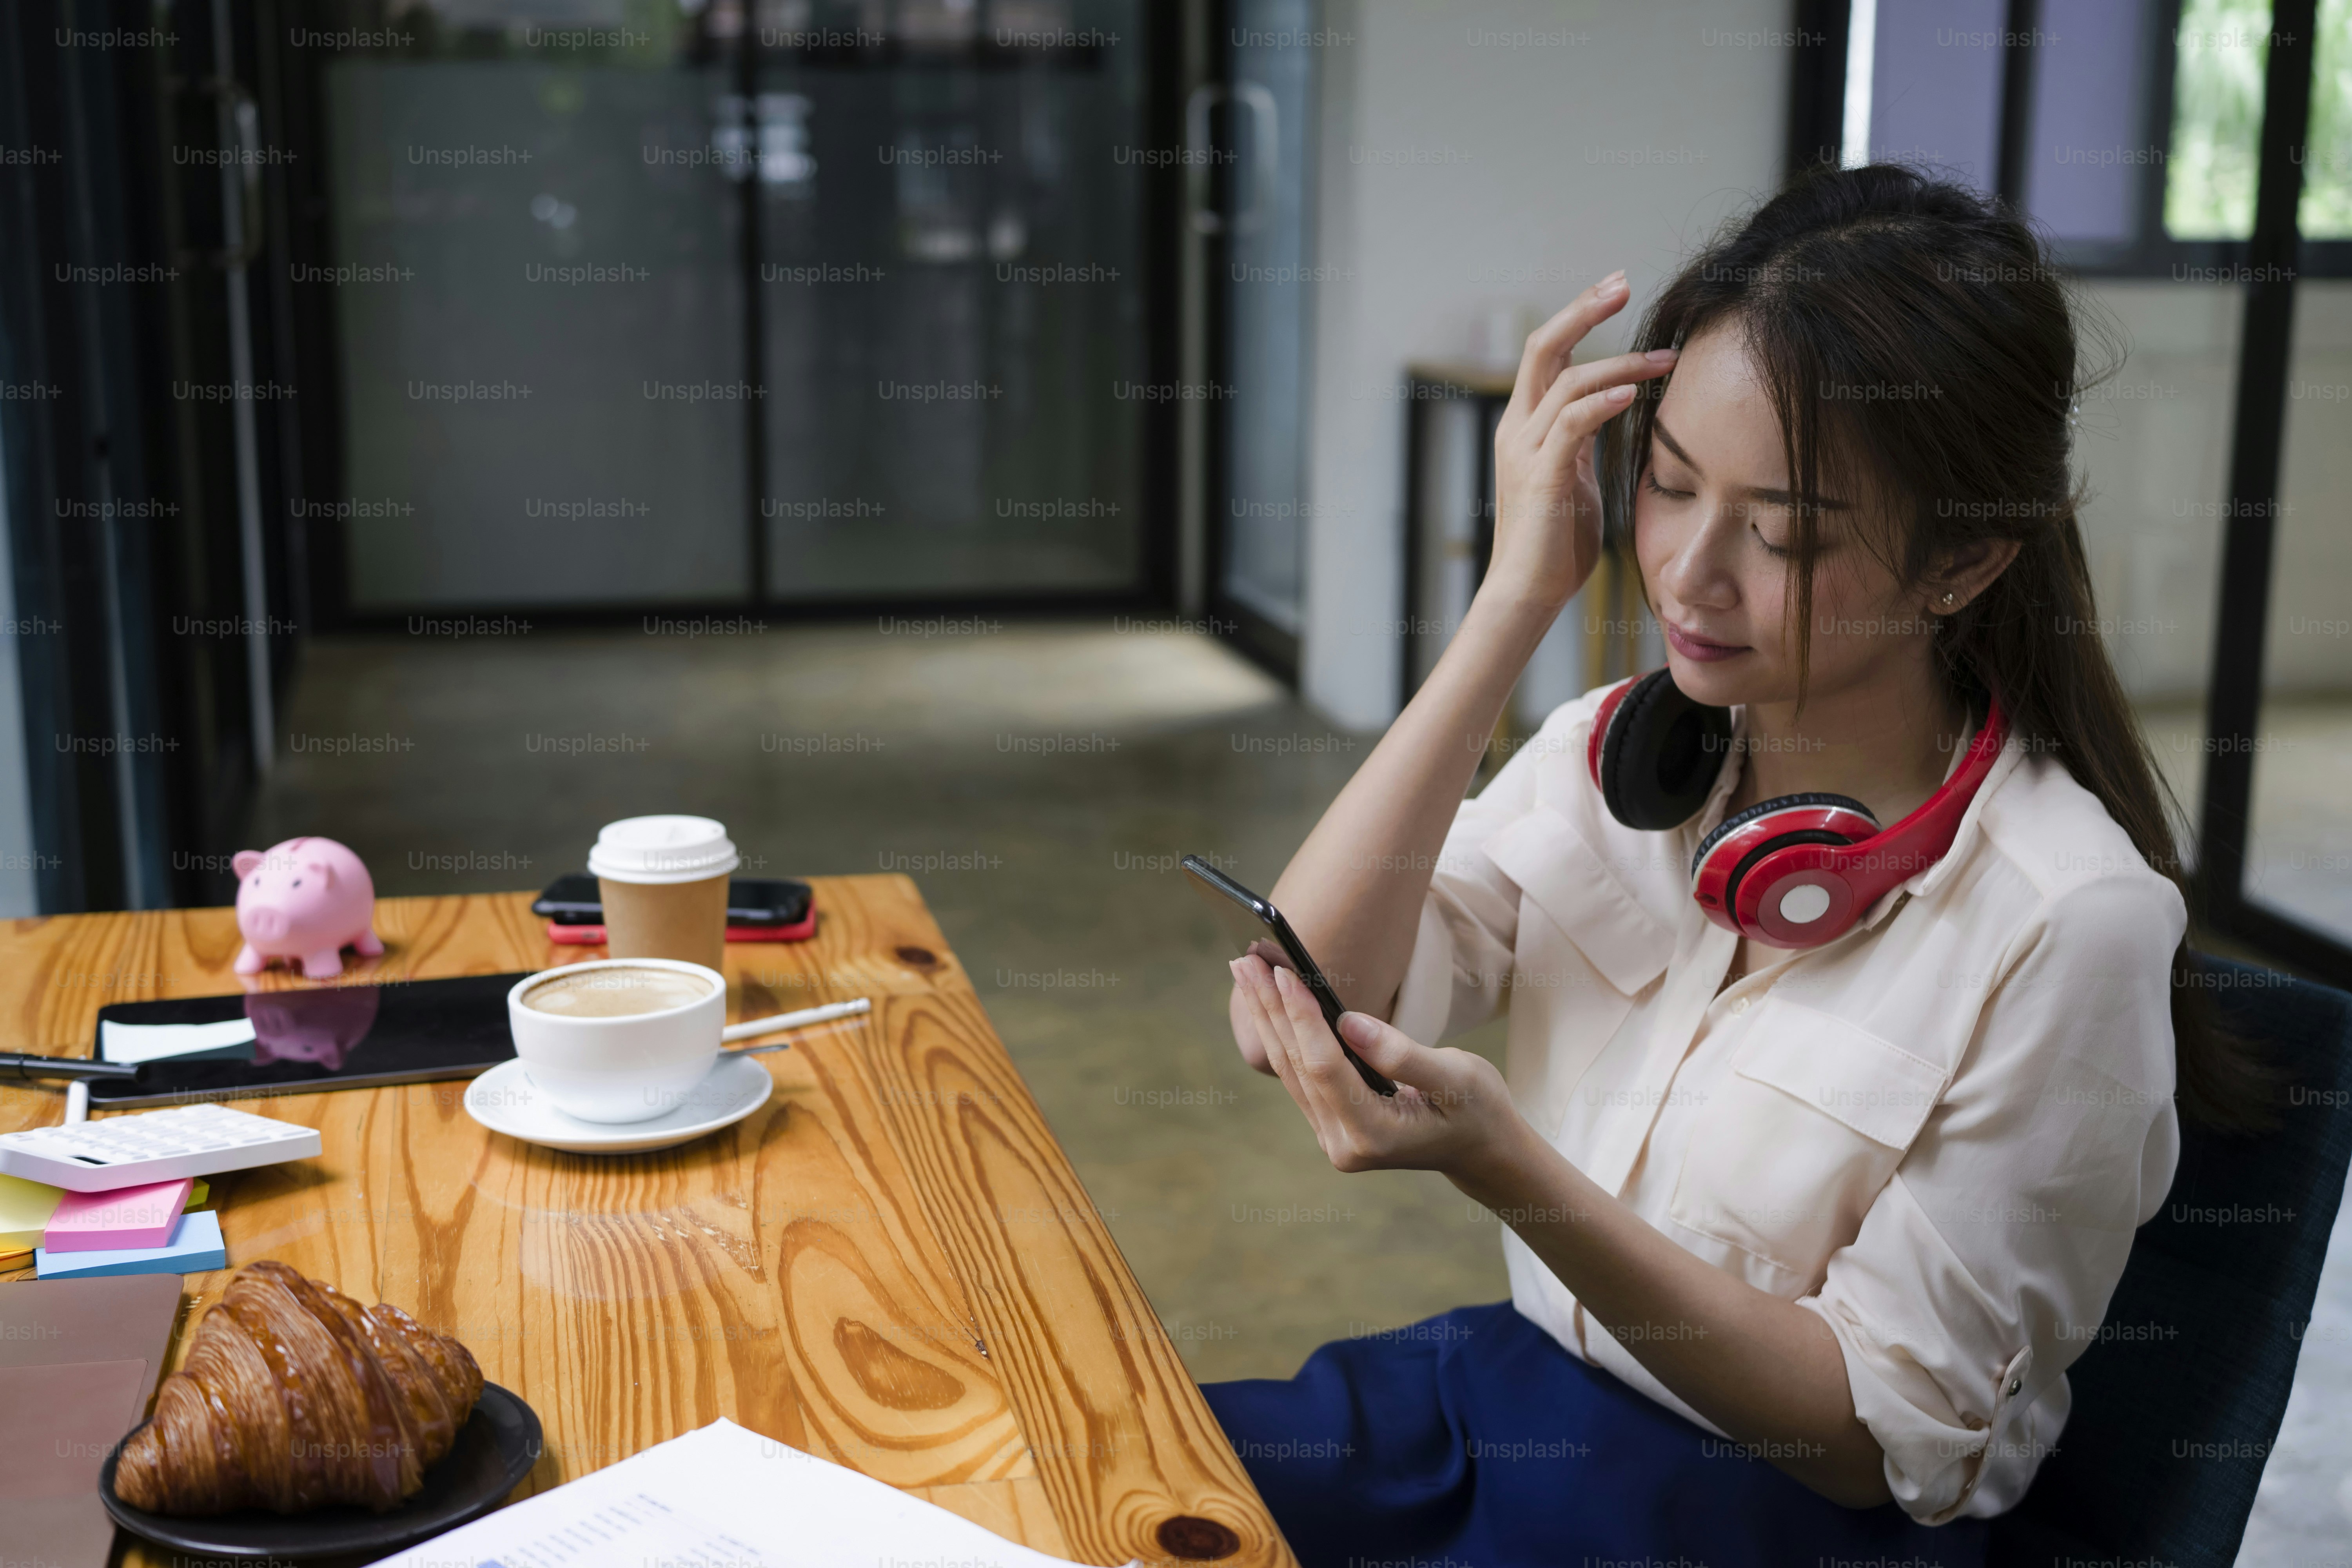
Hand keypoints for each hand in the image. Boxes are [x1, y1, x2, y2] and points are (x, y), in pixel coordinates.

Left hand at [1228, 956, 1520, 1180]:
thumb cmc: (1476, 1108)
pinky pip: (1298, 1073)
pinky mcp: (1330, 1124)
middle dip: (1270, 1008)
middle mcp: (1343, 1144)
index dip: (1303, 1017)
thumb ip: (1403, 1055)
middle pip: (1297, 1065)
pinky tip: (1267, 1001)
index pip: (1325, 1067)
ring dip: (1267, 1016)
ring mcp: (1332, 1137)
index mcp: (1373, 1135)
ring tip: (1245, 970)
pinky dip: (1282, 1032)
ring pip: (1290, 1068)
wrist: (1480, 1148)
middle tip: (1244, 959)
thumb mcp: (1456, 1078)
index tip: (1283, 971)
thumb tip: (1349, 1023)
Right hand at [1488, 272, 1678, 610]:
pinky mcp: (1541, 477)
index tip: (1616, 290)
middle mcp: (1518, 429)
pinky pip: (1571, 425)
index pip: (1548, 354)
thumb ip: (1584, 440)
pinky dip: (1602, 403)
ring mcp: (1525, 451)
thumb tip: (1614, 409)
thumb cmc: (1555, 545)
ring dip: (1620, 364)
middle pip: (1544, 347)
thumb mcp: (1572, 477)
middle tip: (1625, 283)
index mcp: (1525, 427)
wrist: (1526, 593)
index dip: (1580, 316)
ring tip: (1666, 359)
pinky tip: (1633, 394)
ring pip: (1568, 382)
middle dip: (1585, 310)